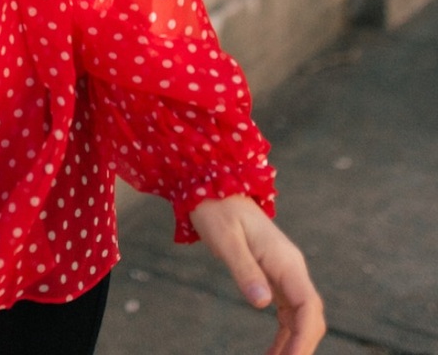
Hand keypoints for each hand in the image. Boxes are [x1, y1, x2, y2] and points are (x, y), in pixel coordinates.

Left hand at [190, 195, 325, 354]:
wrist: (214, 185)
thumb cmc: (217, 209)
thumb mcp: (226, 239)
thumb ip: (244, 270)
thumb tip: (263, 304)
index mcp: (284, 259)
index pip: (307, 305)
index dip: (304, 337)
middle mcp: (290, 267)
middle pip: (309, 315)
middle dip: (302, 346)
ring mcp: (284, 271)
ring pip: (300, 316)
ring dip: (293, 344)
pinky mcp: (273, 273)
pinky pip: (287, 310)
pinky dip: (284, 333)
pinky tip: (275, 352)